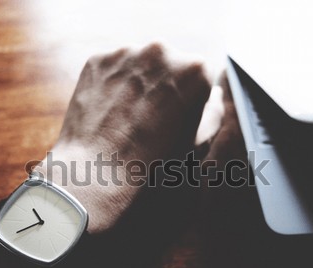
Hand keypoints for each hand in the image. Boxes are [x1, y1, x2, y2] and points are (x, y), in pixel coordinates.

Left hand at [37, 44, 211, 234]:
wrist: (99, 171)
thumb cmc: (154, 162)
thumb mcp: (199, 142)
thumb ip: (214, 112)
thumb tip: (213, 94)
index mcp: (195, 70)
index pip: (199, 76)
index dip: (190, 98)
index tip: (177, 116)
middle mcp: (162, 51)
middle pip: (168, 64)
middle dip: (164, 85)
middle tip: (151, 118)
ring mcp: (125, 52)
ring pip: (138, 63)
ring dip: (137, 81)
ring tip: (127, 116)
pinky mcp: (97, 60)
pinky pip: (111, 68)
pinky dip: (112, 83)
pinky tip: (109, 110)